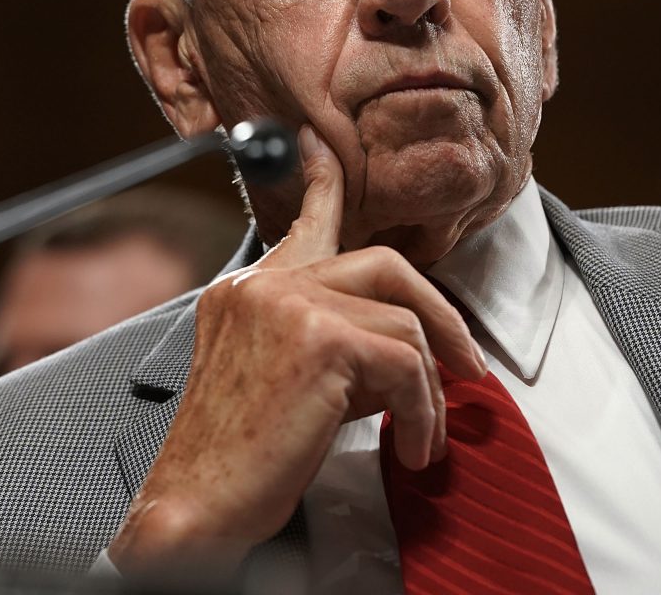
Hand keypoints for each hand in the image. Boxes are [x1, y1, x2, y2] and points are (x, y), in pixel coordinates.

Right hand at [107, 125, 486, 582]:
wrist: (194, 509)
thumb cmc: (234, 457)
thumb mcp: (275, 380)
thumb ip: (325, 340)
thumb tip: (401, 346)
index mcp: (246, 291)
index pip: (302, 224)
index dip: (323, 185)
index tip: (322, 151)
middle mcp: (263, 285)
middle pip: (383, 264)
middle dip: (440, 315)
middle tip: (466, 364)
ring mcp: (289, 306)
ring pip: (405, 323)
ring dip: (429, 391)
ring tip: (421, 437)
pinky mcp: (320, 342)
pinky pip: (408, 366)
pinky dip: (423, 415)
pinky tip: (410, 450)